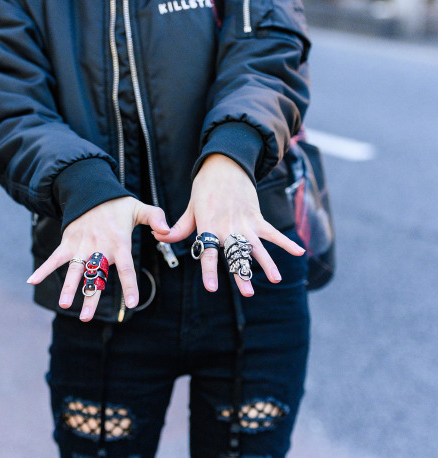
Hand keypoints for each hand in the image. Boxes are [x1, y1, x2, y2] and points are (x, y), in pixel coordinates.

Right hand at [27, 197, 169, 320]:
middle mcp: (99, 247)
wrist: (91, 191)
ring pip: (75, 270)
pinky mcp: (68, 243)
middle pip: (96, 276)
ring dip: (68, 287)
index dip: (129, 286)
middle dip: (91, 297)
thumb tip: (167, 231)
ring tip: (64, 304)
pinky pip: (54, 258)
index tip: (132, 303)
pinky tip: (31, 281)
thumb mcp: (141, 208)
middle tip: (87, 317)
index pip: (126, 268)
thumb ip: (156, 219)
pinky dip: (43, 269)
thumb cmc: (118, 204)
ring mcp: (81, 246)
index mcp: (119, 243)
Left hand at [151, 154, 303, 297]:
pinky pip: (273, 232)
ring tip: (276, 279)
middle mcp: (228, 227)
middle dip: (242, 274)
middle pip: (236, 254)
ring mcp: (245, 222)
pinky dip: (286, 241)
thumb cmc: (204, 188)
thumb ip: (179, 227)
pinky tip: (300, 251)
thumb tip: (158, 237)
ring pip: (257, 247)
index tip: (212, 288)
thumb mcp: (190, 208)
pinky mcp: (257, 217)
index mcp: (209, 226)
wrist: (225, 165)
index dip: (209, 270)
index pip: (208, 252)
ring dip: (267, 263)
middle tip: (248, 293)